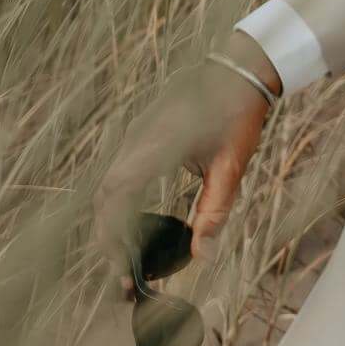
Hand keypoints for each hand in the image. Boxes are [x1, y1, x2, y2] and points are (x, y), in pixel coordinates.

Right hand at [89, 37, 276, 298]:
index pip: (116, 199)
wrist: (239, 69)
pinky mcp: (141, 136)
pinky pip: (118, 174)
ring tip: (126, 257)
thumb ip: (214, 210)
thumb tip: (200, 254)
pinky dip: (119, 204)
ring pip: (108, 186)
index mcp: (154, 149)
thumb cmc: (238, 115)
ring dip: (111, 223)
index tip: (124, 271)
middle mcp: (136, 143)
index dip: (113, 238)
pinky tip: (134, 224)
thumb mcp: (232, 166)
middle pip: (105, 198)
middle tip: (125, 276)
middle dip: (109, 240)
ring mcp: (135, 137)